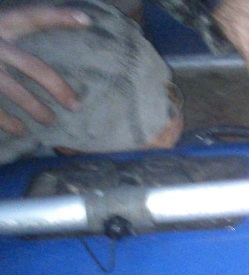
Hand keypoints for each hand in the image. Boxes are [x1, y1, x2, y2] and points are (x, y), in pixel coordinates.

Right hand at [0, 6, 89, 135]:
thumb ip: (11, 30)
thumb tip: (62, 32)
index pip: (32, 16)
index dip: (58, 16)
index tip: (86, 19)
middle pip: (33, 65)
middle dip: (57, 87)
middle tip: (75, 105)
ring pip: (14, 90)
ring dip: (36, 109)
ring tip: (49, 121)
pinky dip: (8, 122)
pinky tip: (20, 130)